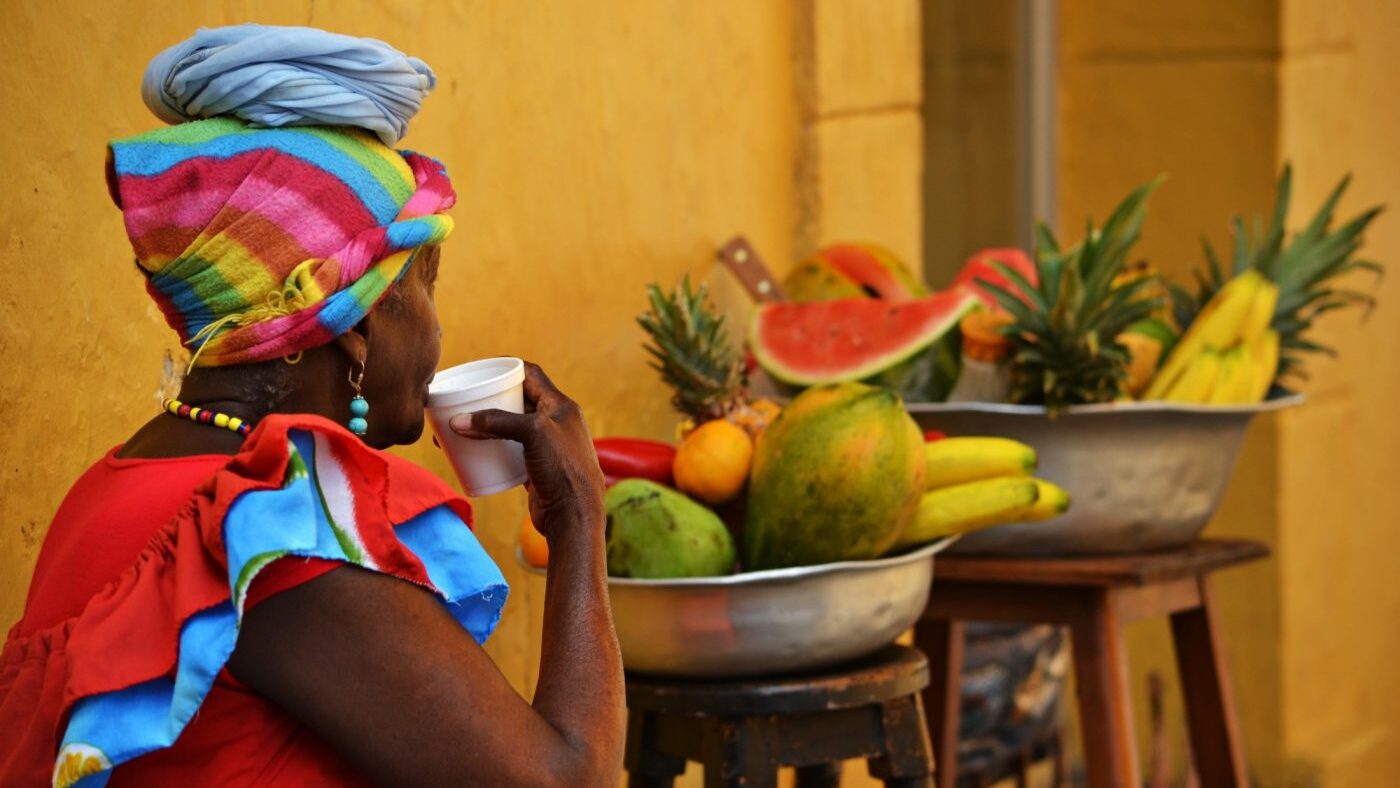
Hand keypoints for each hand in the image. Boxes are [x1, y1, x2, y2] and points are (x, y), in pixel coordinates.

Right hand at [449, 362, 604, 537]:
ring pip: (510, 428)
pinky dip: (489, 449)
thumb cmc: (563, 470)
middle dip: (489, 399)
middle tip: (463, 399)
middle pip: (517, 401)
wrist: (574, 516)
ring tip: (458, 425)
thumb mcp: (533, 433)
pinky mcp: (535, 468)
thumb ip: (497, 422)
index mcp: (561, 406)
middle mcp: (555, 423)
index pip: (531, 375)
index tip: (481, 369)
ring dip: (485, 426)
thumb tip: (459, 421)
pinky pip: (507, 452)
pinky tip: (470, 451)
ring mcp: (545, 447)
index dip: (507, 367)